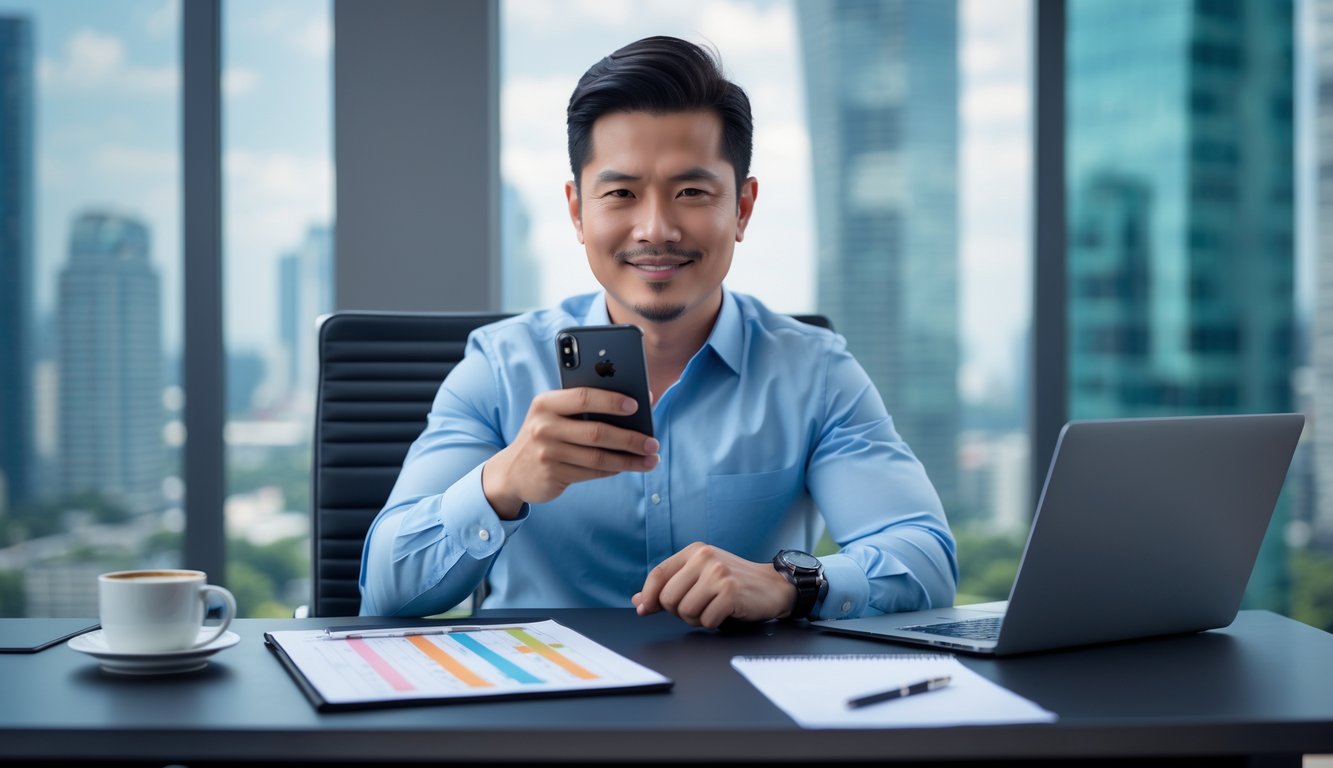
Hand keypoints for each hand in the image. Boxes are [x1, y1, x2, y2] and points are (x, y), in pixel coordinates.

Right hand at [482, 387, 658, 517]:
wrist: (512, 471)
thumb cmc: (546, 435)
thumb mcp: (554, 415)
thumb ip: (584, 408)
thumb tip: (636, 404)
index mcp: (545, 403)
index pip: (582, 397)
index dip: (611, 400)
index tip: (638, 404)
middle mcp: (543, 427)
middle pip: (596, 432)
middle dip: (630, 438)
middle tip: (653, 442)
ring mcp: (547, 453)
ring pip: (598, 457)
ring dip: (629, 460)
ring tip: (650, 458)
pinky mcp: (552, 475)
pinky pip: (592, 472)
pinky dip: (614, 470)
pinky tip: (629, 466)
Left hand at [632, 542, 795, 628]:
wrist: (772, 586)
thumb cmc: (734, 583)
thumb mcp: (699, 577)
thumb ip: (669, 586)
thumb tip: (638, 600)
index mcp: (694, 551)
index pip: (658, 574)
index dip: (648, 596)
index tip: (645, 610)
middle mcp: (705, 558)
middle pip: (668, 598)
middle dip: (678, 611)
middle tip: (698, 607)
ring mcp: (718, 574)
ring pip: (685, 611)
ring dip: (697, 619)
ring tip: (713, 609)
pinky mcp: (731, 591)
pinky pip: (706, 620)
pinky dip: (713, 623)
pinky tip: (725, 613)